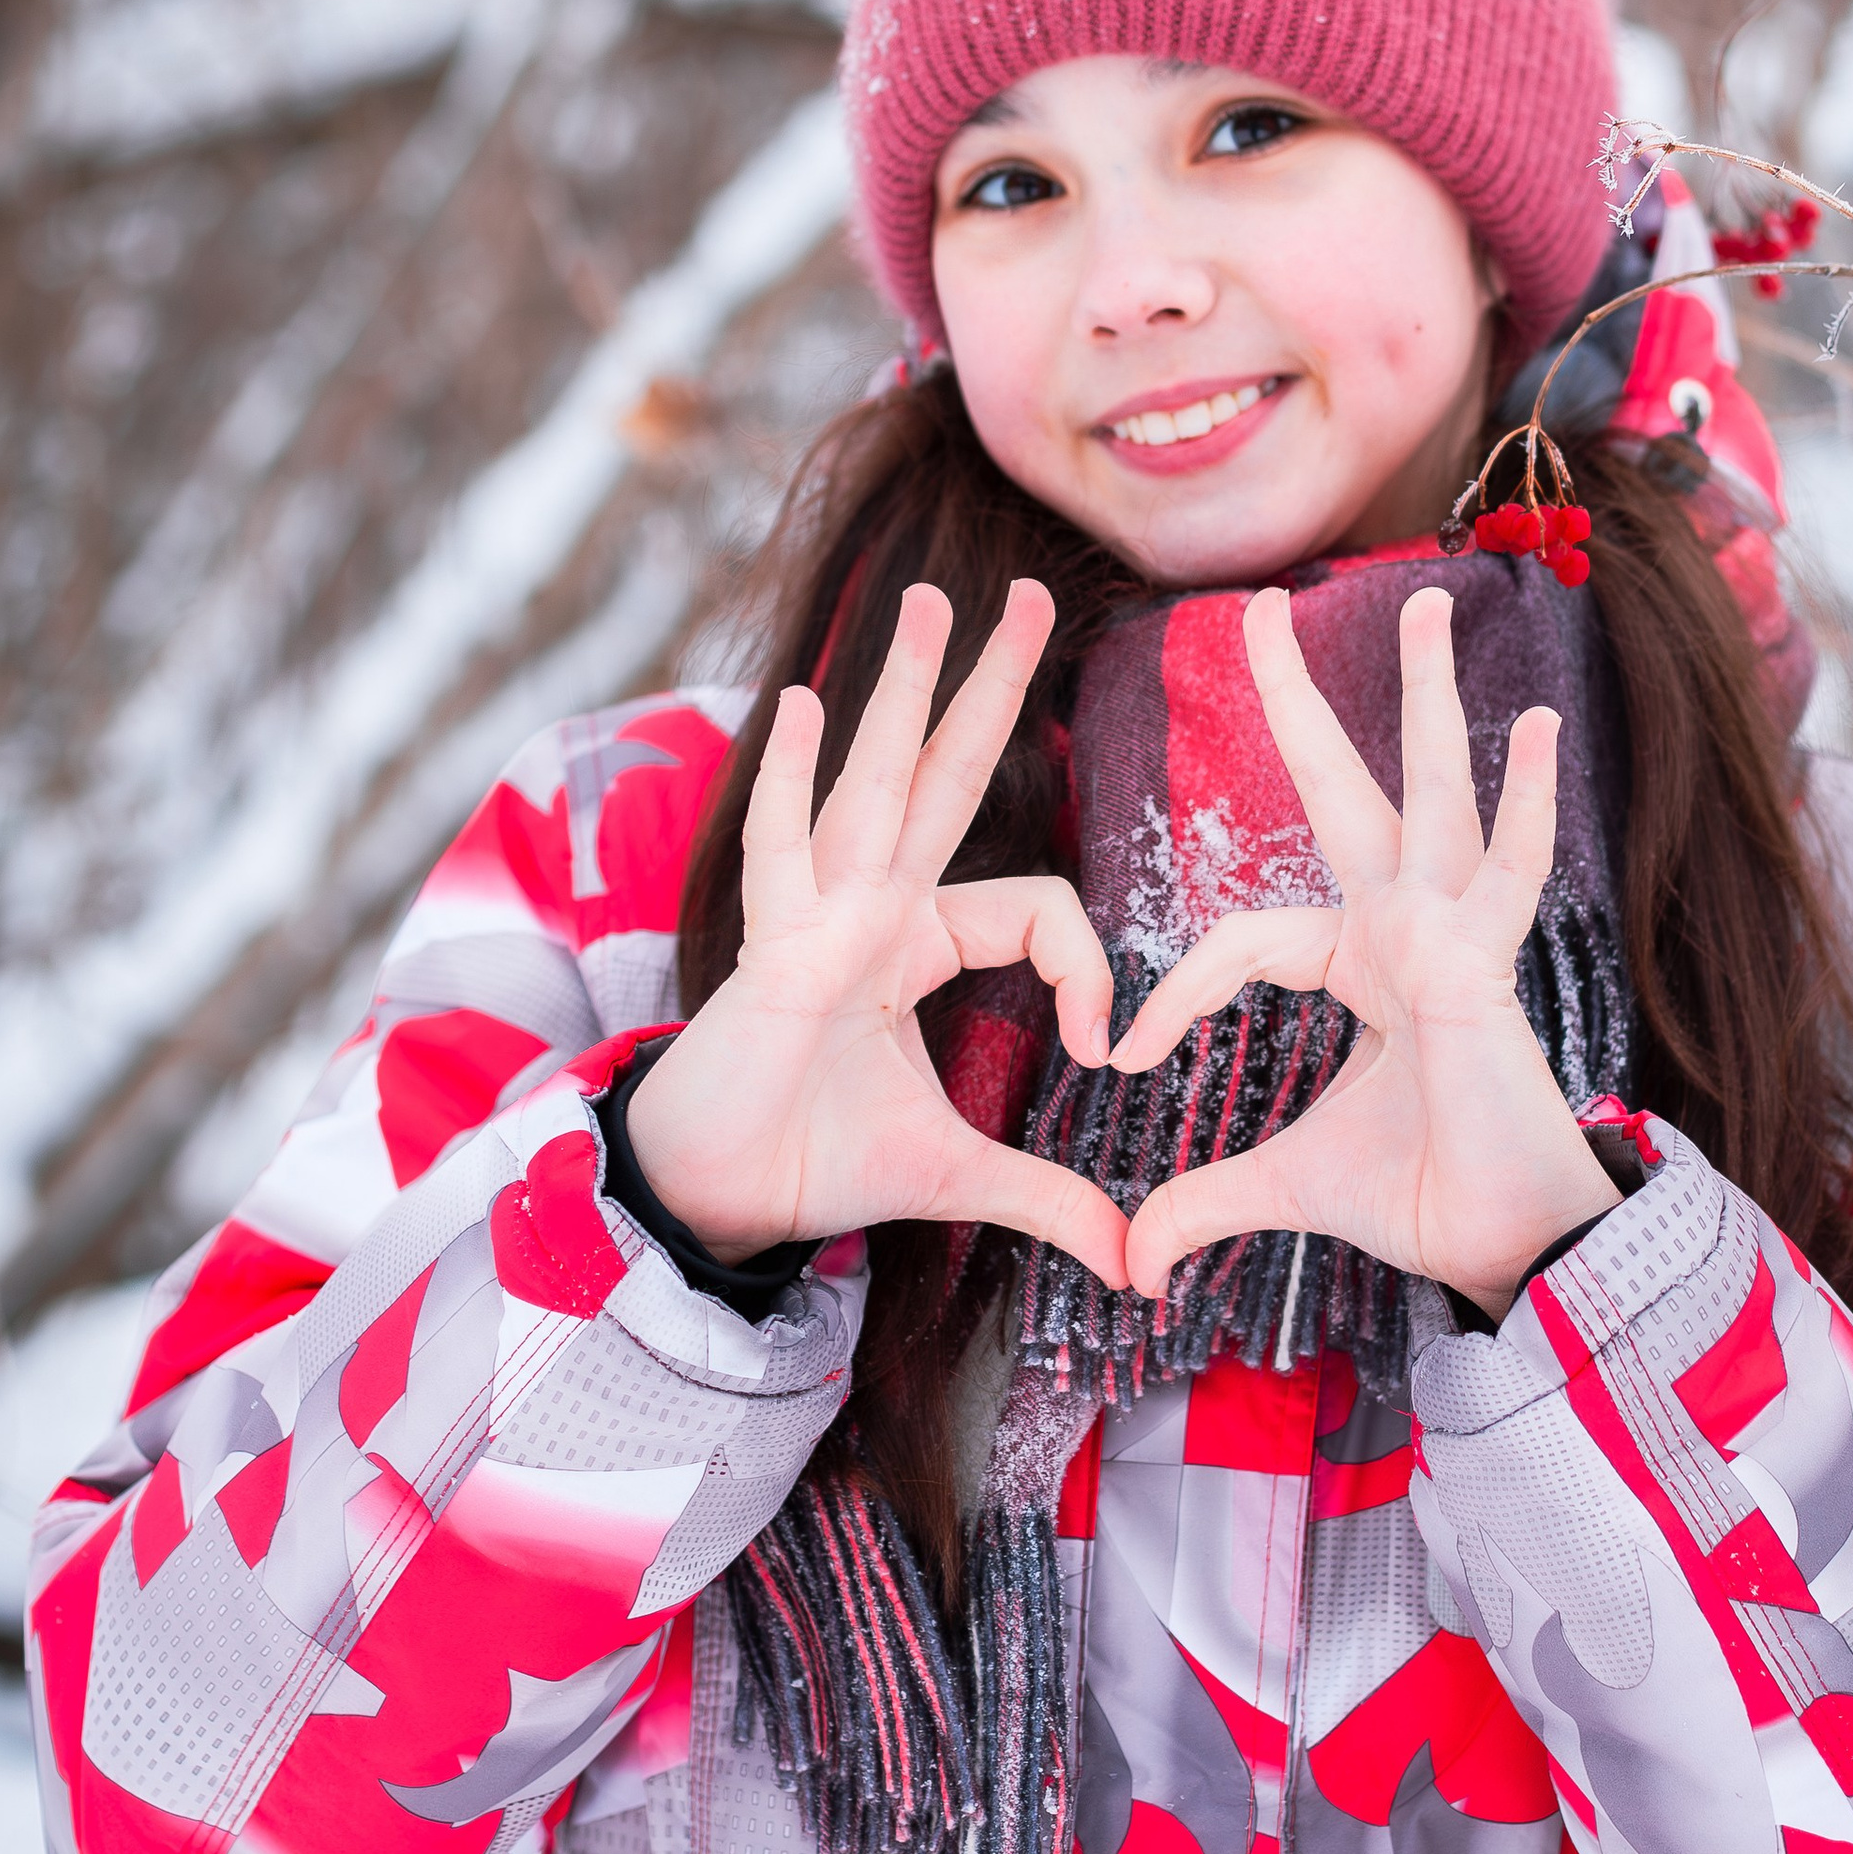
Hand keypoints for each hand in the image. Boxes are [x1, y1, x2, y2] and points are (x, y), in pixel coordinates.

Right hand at [623, 578, 1130, 1285]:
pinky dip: (797, 783)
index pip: (1032, 906)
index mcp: (917, 940)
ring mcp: (819, 917)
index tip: (1107, 1049)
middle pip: (945, 777)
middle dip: (989, 686)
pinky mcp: (778, 953)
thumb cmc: (817, 1158)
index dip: (1086, 966)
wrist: (718, 1196)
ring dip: (903, 691)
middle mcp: (871, 906)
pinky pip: (791, 859)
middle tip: (1033, 592)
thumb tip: (1134, 1261)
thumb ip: (1047, 1197)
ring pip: (876, 786)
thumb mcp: (957, 1174)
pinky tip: (809, 704)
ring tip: (929, 600)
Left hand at [1117, 584, 1615, 1317]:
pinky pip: (1508, 872)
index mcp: (1360, 963)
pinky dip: (1525, 802)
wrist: (1507, 1246)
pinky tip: (1532, 725)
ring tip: (1421, 602)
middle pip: (1339, 793)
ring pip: (1429, 795)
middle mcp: (1406, 929)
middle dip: (1299, 703)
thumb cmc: (1420, 1198)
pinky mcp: (1486, 967)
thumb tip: (1127, 1261)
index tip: (1119, 1059)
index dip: (1174, 993)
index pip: (1243, 939)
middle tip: (1258, 608)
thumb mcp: (1286, 1185)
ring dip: (1424, 698)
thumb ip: (1206, 1201)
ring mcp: (1452, 936)